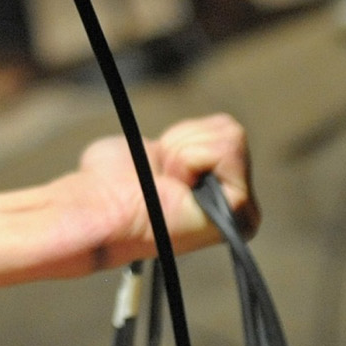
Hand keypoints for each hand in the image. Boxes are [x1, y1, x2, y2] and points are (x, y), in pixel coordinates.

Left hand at [63, 113, 255, 269]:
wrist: (102, 208)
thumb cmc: (112, 183)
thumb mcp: (152, 151)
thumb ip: (181, 147)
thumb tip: (178, 149)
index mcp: (221, 193)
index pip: (227, 133)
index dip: (185, 140)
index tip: (162, 167)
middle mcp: (239, 207)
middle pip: (232, 133)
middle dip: (186, 143)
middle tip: (164, 175)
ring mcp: (243, 212)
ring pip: (231, 138)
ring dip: (185, 152)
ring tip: (169, 182)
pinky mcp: (241, 211)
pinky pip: (225, 151)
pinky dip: (190, 159)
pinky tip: (176, 186)